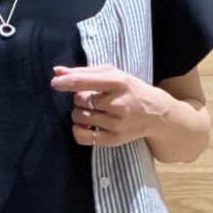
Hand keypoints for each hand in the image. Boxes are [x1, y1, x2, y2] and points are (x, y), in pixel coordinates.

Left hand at [50, 63, 173, 145]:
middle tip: (94, 99)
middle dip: (80, 98)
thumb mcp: (113, 75)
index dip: (66, 82)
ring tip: (94, 111)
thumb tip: (57, 72)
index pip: (83, 82)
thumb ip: (85, 72)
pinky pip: (82, 136)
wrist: (156, 114)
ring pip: (78, 117)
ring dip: (80, 113)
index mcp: (118, 82)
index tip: (55, 83)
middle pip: (79, 100)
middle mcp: (118, 104)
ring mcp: (116, 124)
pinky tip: (88, 125)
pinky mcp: (113, 140)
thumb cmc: (130, 90)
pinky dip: (78, 130)